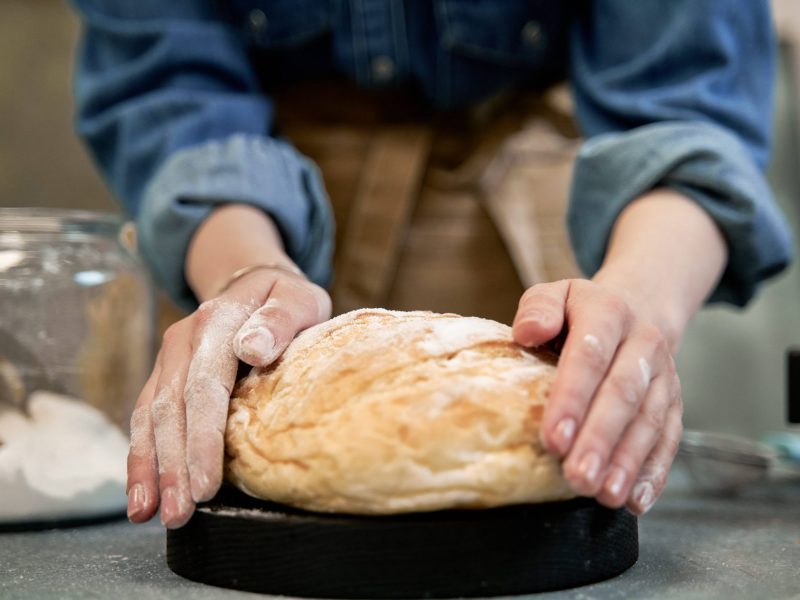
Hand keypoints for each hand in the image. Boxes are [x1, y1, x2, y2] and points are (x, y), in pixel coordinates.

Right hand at [125, 267, 330, 527]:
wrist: (254, 283)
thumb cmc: (285, 299)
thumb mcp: (297, 299)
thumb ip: (279, 320)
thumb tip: (252, 349)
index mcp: (217, 323)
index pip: (206, 386)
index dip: (204, 438)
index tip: (207, 483)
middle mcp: (184, 341)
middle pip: (173, 409)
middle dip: (174, 466)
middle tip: (180, 514)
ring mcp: (169, 359)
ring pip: (151, 418)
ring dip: (151, 469)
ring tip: (152, 514)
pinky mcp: (165, 376)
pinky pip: (145, 418)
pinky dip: (141, 457)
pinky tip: (141, 495)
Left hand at [512, 279, 681, 514]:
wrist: (635, 308)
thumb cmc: (577, 312)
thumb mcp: (554, 294)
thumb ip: (538, 307)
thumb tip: (528, 332)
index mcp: (608, 312)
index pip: (590, 355)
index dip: (573, 397)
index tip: (553, 437)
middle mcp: (643, 343)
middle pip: (623, 393)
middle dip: (600, 439)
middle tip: (577, 476)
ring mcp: (664, 376)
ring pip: (649, 421)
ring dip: (627, 462)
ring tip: (605, 495)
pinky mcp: (674, 404)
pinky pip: (669, 439)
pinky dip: (654, 472)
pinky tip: (636, 500)